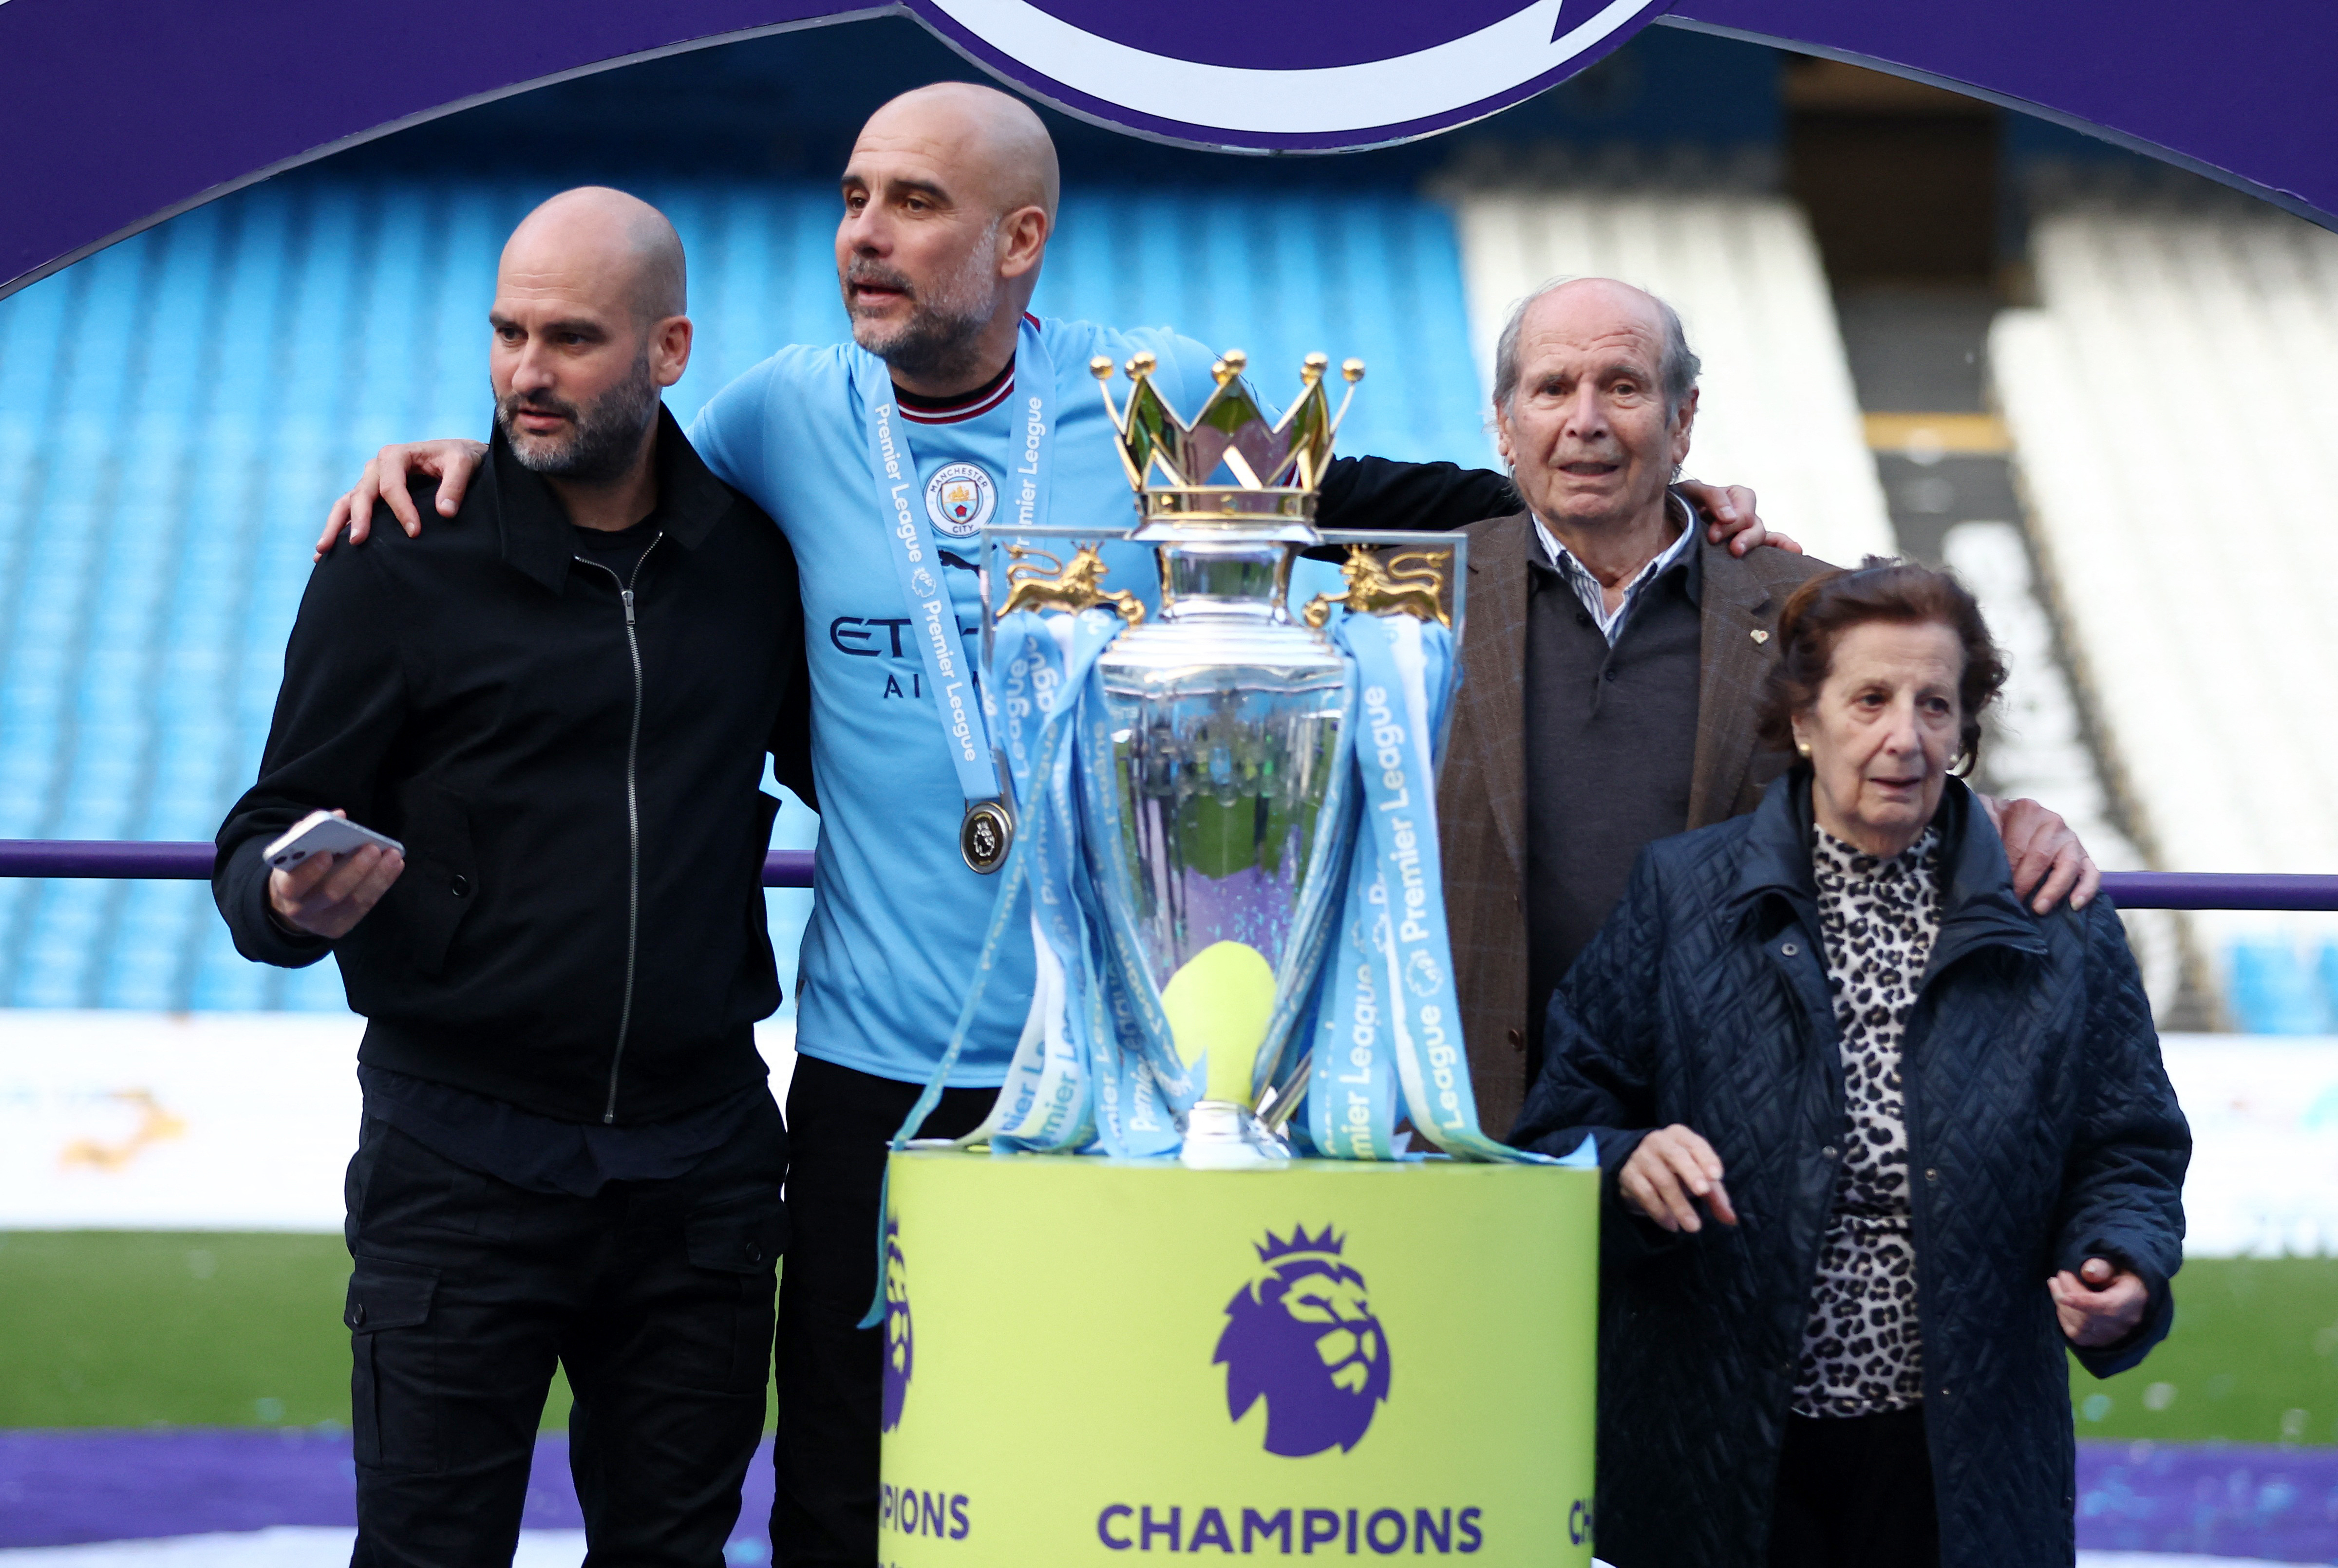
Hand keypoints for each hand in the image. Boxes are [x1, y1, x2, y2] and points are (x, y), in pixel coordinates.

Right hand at [267, 813, 403, 938]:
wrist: (295, 902)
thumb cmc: (299, 868)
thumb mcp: (295, 851)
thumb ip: (310, 831)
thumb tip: (339, 815)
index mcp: (284, 887)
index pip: (294, 884)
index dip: (310, 870)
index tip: (327, 853)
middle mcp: (301, 909)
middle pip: (331, 893)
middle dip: (354, 870)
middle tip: (372, 848)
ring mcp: (322, 922)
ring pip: (354, 902)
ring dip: (377, 876)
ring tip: (393, 855)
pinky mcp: (340, 927)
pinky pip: (365, 907)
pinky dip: (381, 884)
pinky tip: (394, 866)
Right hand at [315, 439, 487, 558]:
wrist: (456, 456)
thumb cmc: (459, 458)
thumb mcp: (464, 463)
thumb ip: (455, 485)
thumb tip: (445, 513)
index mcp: (396, 455)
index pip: (391, 485)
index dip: (401, 510)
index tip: (414, 533)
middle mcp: (377, 466)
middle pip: (362, 494)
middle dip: (359, 518)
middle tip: (358, 542)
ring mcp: (370, 481)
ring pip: (347, 503)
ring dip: (335, 526)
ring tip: (323, 550)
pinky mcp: (370, 495)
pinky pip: (349, 510)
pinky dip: (338, 528)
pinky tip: (327, 550)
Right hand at [1618, 1124, 1739, 1232]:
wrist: (1637, 1171)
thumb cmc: (1676, 1170)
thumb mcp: (1698, 1177)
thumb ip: (1715, 1196)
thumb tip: (1732, 1220)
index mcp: (1680, 1136)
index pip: (1695, 1144)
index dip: (1707, 1159)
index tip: (1717, 1177)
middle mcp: (1659, 1142)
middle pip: (1676, 1156)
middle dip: (1691, 1173)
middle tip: (1703, 1192)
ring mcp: (1641, 1157)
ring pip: (1662, 1180)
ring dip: (1679, 1205)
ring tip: (1693, 1226)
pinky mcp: (1629, 1175)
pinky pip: (1645, 1194)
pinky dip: (1660, 1212)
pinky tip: (1672, 1226)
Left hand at [1680, 481, 1800, 556]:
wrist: (1663, 528)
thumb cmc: (1678, 505)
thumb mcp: (1689, 492)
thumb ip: (1710, 496)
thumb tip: (1730, 516)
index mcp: (1733, 497)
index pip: (1744, 503)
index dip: (1733, 520)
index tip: (1714, 536)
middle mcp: (1743, 514)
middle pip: (1754, 523)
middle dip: (1743, 535)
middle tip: (1729, 548)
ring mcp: (1745, 533)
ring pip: (1762, 536)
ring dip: (1755, 544)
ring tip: (1744, 553)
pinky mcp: (1743, 549)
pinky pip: (1770, 545)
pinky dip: (1782, 546)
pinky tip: (1796, 552)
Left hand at [1981, 794, 2099, 911]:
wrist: (2011, 821)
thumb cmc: (1994, 824)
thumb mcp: (1984, 814)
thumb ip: (1982, 818)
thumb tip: (1981, 834)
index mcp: (2027, 810)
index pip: (2017, 845)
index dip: (2006, 869)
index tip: (1996, 888)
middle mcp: (2053, 822)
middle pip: (2040, 857)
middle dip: (2025, 883)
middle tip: (2012, 902)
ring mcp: (2071, 839)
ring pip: (2068, 866)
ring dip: (2053, 890)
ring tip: (2039, 909)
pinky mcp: (2083, 856)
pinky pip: (2091, 873)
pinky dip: (2086, 889)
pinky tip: (2074, 905)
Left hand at [2050, 1257, 2147, 1346]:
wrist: (2130, 1292)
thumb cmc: (2121, 1274)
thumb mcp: (2117, 1264)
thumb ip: (2103, 1267)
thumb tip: (2088, 1271)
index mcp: (2133, 1300)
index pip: (2108, 1307)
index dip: (2082, 1299)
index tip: (2063, 1281)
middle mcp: (2125, 1323)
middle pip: (2089, 1316)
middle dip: (2068, 1292)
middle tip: (2060, 1275)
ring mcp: (2113, 1336)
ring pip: (2080, 1327)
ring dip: (2061, 1303)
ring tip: (2056, 1283)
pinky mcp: (2100, 1341)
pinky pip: (2076, 1335)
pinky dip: (2064, 1317)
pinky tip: (2061, 1302)